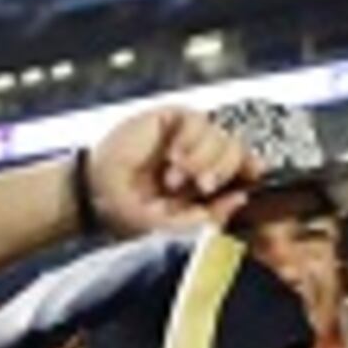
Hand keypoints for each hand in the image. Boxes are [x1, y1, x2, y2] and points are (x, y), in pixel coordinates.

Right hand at [82, 104, 251, 237]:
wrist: (94, 194)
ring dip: (201, 159)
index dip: (251, 170)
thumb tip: (241, 197)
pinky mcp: (172, 119)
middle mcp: (201, 158)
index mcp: (206, 183)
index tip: (253, 179)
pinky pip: (199, 122)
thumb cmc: (130, 215)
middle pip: (236, 151)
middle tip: (201, 187)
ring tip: (172, 177)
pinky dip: (189, 141)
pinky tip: (172, 156)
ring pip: (221, 136)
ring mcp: (187, 138)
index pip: (242, 170)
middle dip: (222, 171)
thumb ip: (208, 218)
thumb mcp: (173, 227)